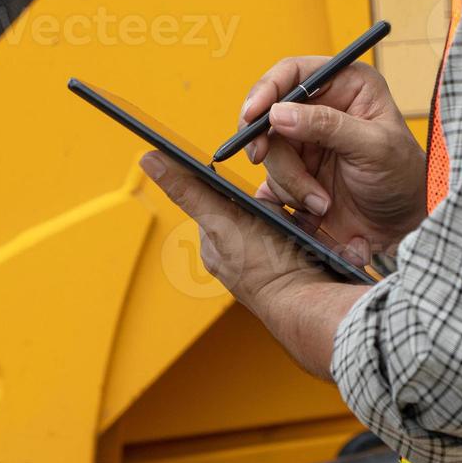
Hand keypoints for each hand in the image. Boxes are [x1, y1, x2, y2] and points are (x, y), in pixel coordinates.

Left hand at [138, 151, 370, 378]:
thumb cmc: (265, 268)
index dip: (235, 185)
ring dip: (291, 214)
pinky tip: (313, 231)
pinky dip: (304, 230)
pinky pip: (297, 236)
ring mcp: (265, 263)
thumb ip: (189, 191)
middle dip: (269, 200)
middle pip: (250, 207)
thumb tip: (148, 160)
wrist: (310, 303)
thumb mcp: (222, 220)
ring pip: (277, 221)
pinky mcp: (291, 266)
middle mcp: (236, 256)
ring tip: (301, 218)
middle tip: (284, 204)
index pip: (218, 198)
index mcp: (215, 246)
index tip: (254, 180)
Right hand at [240, 58, 426, 263]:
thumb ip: (328, 126)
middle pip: (271, 115)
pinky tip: (311, 209)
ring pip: (269, 152)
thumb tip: (279, 113)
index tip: (252, 115)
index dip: (267, 90)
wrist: (403, 226)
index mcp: (346, 85)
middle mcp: (322, 108)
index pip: (294, 73)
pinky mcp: (297, 171)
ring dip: (290, 182)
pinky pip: (271, 179)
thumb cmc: (402, 177)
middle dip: (273, 147)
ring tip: (322, 202)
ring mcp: (307, 141)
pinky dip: (285, 196)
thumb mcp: (373, 146)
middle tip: (263, 159)